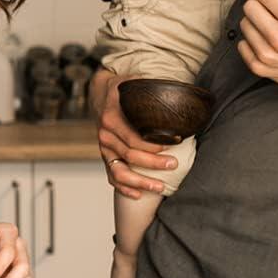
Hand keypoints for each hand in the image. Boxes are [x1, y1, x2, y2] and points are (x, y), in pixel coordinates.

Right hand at [90, 68, 179, 199]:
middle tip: (173, 164)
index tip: (172, 145)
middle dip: (153, 163)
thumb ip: (149, 87)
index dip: (153, 145)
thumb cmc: (122, 90)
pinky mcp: (105, 157)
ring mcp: (104, 148)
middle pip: (130, 155)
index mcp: (112, 117)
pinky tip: (138, 195)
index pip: (133, 137)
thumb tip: (177, 89)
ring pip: (120, 171)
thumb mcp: (132, 83)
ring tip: (160, 188)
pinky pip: (112, 177)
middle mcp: (106, 134)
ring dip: (140, 182)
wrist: (100, 94)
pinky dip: (124, 188)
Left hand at [237, 0, 277, 92]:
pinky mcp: (260, 68)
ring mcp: (268, 55)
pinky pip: (242, 44)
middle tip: (270, 9)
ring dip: (255, 23)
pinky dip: (252, 41)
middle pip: (249, 7)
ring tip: (272, 28)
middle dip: (258, 3)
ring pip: (244, 24)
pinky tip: (267, 42)